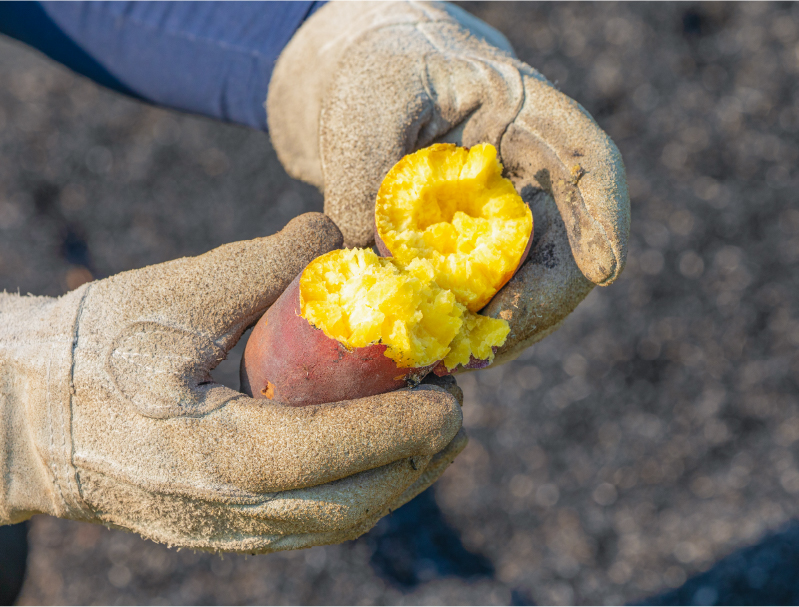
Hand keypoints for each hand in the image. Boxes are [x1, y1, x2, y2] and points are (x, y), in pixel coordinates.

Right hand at [0, 213, 463, 551]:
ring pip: (337, 523)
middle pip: (350, 506)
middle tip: (454, 408)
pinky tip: (380, 453)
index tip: (453, 401)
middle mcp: (227, 512)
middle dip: (415, 462)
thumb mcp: (172, 293)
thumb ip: (262, 263)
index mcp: (212, 455)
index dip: (398, 430)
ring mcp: (227, 534)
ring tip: (432, 430)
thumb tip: (342, 235)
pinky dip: (360, 491)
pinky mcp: (227, 533)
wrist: (30, 419)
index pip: (328, 455)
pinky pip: (313, 524)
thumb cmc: (94, 351)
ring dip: (397, 481)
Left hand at [268, 1, 629, 362]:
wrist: (375, 92)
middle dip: (538, 302)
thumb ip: (368, 178)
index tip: (607, 268)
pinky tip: (441, 348)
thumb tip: (372, 273)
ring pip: (537, 283)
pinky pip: (499, 294)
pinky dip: (475, 326)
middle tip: (491, 343)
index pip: (587, 156)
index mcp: (526, 111)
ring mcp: (518, 212)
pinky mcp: (489, 248)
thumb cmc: (379, 80)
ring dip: (505, 328)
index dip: (605, 213)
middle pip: (571, 242)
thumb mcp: (369, 109)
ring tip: (457, 357)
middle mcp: (536, 169)